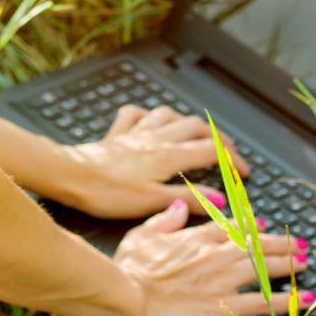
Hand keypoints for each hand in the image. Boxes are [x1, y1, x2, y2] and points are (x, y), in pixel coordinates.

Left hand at [58, 103, 253, 219]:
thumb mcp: (152, 202)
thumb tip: (220, 199)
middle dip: (217, 136)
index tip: (244, 172)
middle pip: (196, 126)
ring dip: (186, 121)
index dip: (233, 160)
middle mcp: (155, 138)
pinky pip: (135, 114)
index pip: (212, 150)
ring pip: (169, 114)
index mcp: (168, 155)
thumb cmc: (107, 192)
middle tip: (227, 152)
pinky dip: (147, 115)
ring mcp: (135, 132)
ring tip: (195, 132)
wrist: (70, 176)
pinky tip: (148, 120)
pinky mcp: (117, 134)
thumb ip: (188, 199)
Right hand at [109, 199, 313, 315]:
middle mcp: (216, 254)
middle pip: (256, 245)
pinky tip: (301, 300)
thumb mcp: (142, 233)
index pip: (232, 227)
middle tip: (299, 243)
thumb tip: (180, 206)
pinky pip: (261, 302)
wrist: (129, 296)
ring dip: (289, 265)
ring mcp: (223, 279)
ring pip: (265, 268)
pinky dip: (285, 301)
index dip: (250, 226)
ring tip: (305, 263)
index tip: (262, 225)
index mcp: (197, 236)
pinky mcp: (225, 306)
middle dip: (281, 243)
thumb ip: (165, 219)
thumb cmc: (131, 268)